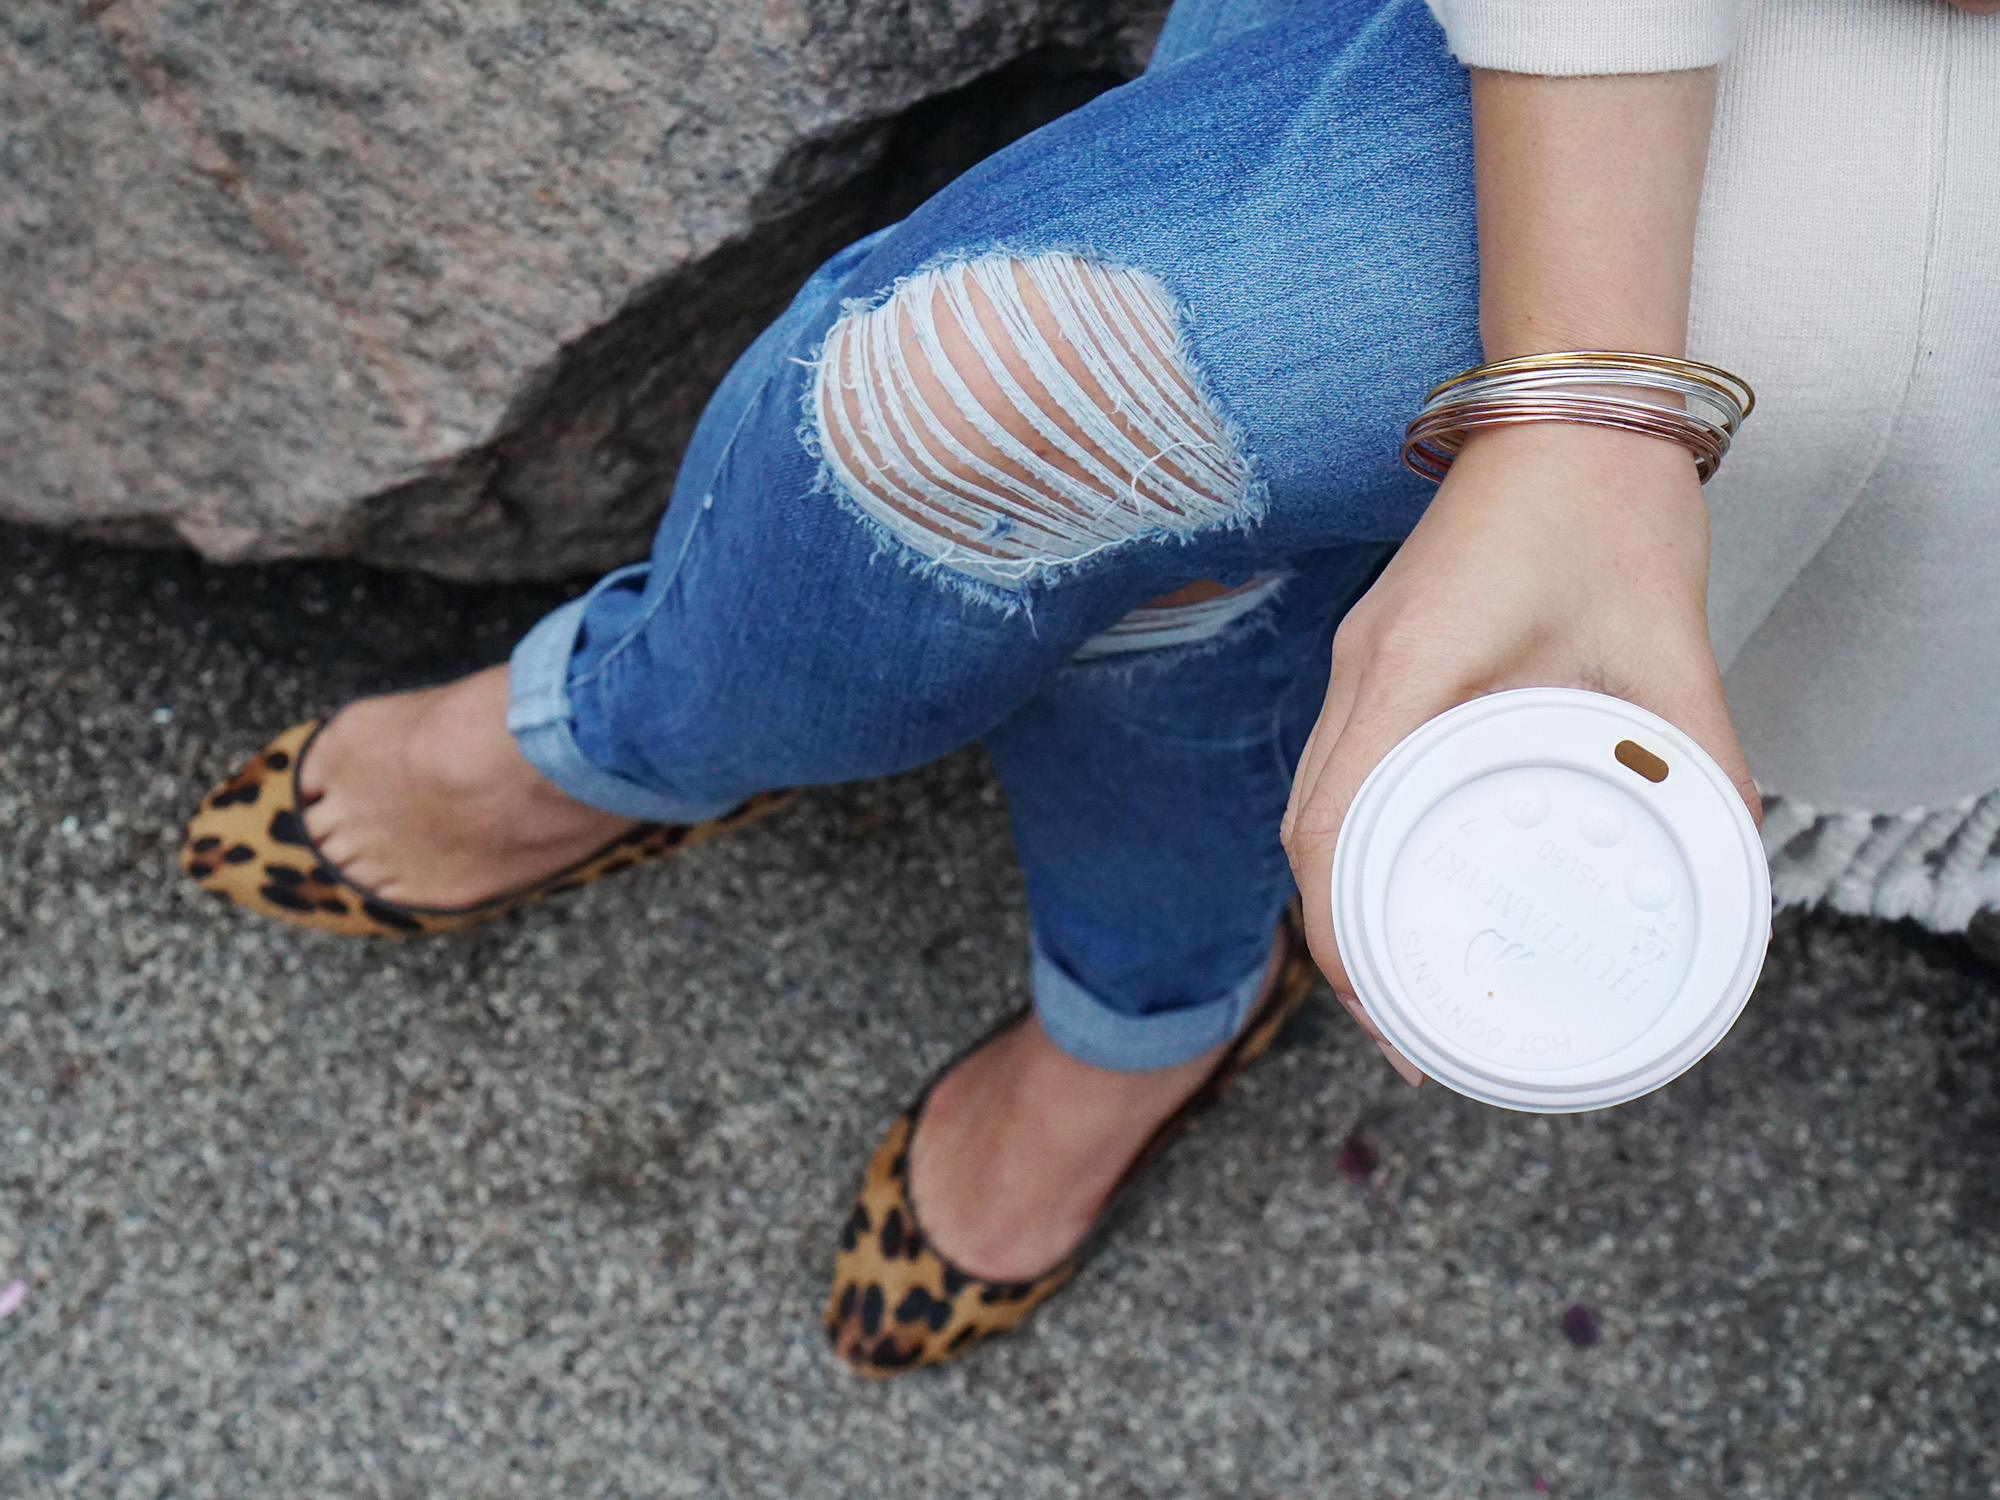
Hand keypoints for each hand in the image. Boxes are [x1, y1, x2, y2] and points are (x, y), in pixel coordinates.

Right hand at [1280, 423, 1760, 1085]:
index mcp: (1412, 667)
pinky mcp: (1375, 656)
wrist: (1567, 407)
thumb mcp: (1666, 642)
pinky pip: (1336, 769)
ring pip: (1309, 805)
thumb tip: (1733, 852)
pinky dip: (1351, 842)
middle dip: (1337, 945)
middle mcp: (1363, 668)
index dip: (1340, 939)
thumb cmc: (1608, 511)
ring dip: (1338, 895)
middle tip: (1407, 1031)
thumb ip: (1698, 751)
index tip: (1388, 1016)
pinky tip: (1401, 878)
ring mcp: (1357, 659)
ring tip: (1399, 973)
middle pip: (1304, 833)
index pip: (1328, 829)